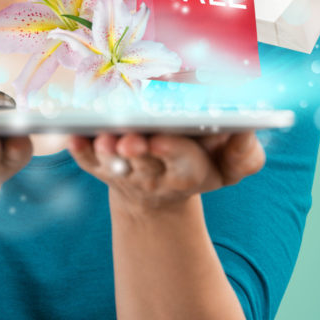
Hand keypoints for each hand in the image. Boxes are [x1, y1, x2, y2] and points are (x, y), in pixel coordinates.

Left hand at [67, 132, 264, 211]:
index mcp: (190, 171)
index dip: (172, 149)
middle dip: (137, 151)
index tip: (162, 138)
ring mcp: (125, 172)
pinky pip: (87, 161)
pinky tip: (74, 134)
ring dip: (106, 150)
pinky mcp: (101, 168)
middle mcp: (154, 175)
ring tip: (103, 136)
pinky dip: (81, 149)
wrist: (161, 192)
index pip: (184, 160)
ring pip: (113, 163)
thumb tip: (246, 127)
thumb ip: (244, 153)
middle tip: (129, 138)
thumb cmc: (202, 163)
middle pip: (144, 162)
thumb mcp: (231, 166)